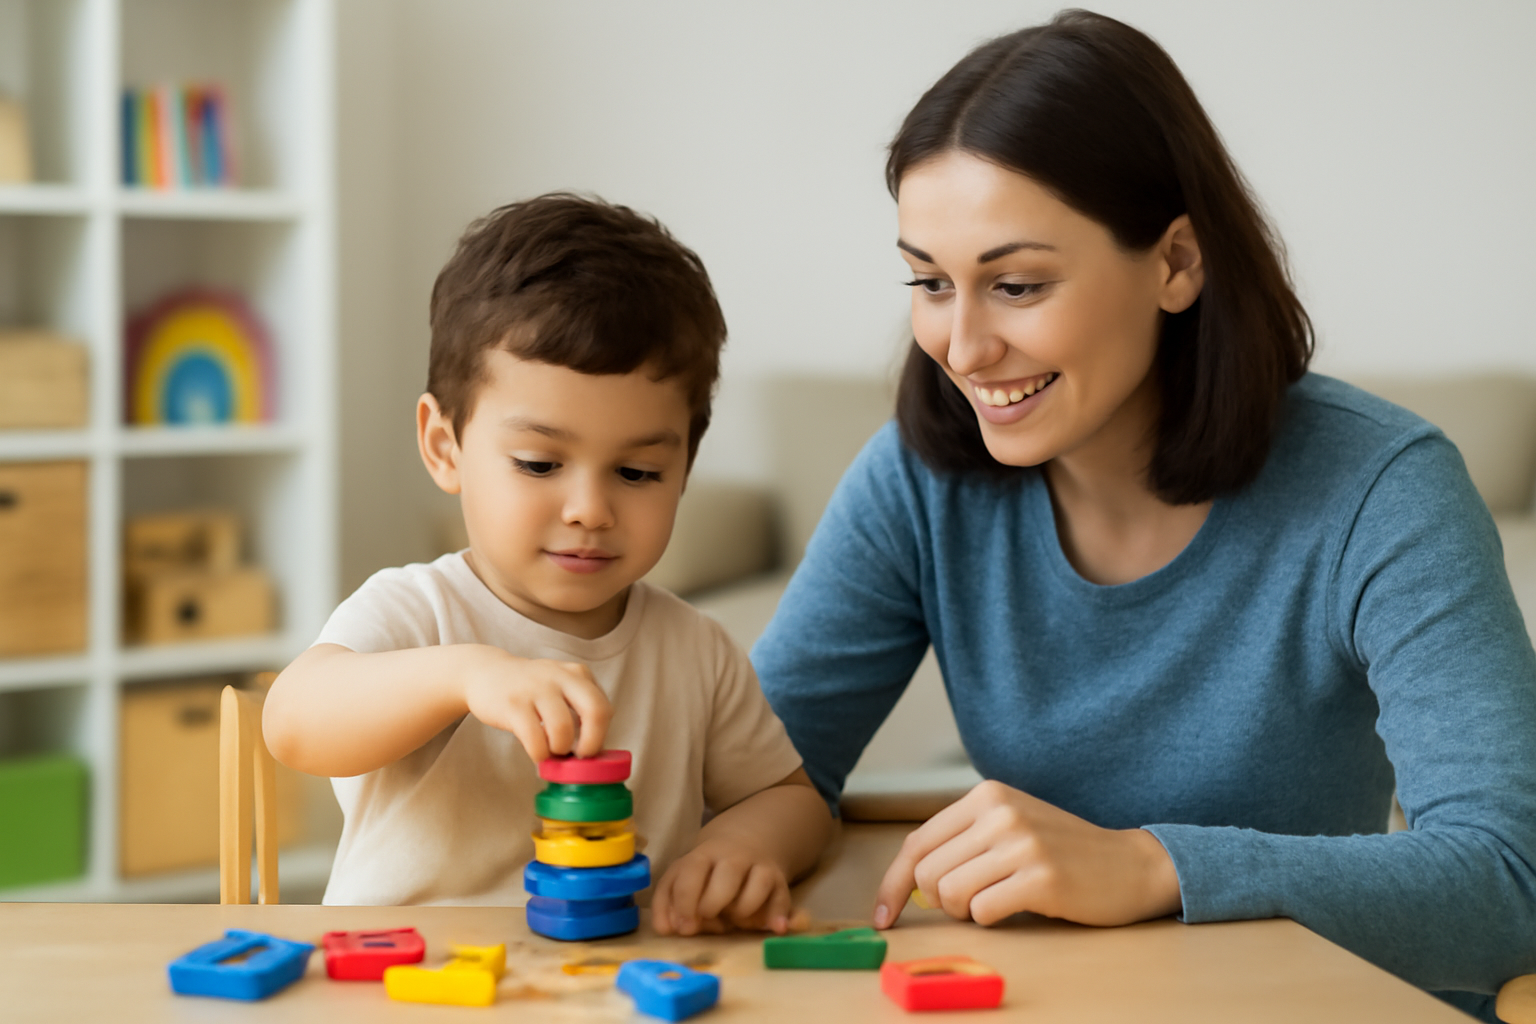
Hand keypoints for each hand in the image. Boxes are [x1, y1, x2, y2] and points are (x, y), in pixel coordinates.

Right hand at [459, 647, 611, 761]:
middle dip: (592, 743)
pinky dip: (539, 753)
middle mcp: (560, 677)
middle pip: (595, 711)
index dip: (600, 736)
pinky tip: (536, 752)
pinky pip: (535, 738)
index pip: (603, 708)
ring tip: (551, 751)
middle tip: (580, 757)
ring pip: (563, 729)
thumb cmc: (528, 689)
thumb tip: (594, 751)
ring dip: (560, 749)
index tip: (588, 750)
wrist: (484, 671)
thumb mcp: (559, 687)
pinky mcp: (513, 704)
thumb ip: (579, 709)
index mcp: (577, 674)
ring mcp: (536, 688)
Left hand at [651, 838, 794, 936]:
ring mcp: (760, 867)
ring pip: (756, 888)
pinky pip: (782, 901)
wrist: (744, 844)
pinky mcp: (779, 883)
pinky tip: (775, 928)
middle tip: (708, 918)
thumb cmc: (705, 874)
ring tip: (734, 918)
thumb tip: (666, 929)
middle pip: (726, 878)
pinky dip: (779, 916)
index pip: (692, 873)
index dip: (686, 903)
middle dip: (713, 906)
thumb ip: (667, 904)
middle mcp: (734, 857)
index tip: (685, 927)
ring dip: (742, 913)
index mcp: (703, 855)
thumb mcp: (680, 879)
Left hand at [872, 780, 1181, 928]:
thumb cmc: (1061, 851)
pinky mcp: (1040, 878)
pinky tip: (1020, 906)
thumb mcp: (1009, 826)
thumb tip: (909, 883)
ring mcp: (1021, 843)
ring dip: (967, 911)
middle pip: (927, 872)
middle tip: (972, 903)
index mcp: (986, 795)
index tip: (882, 915)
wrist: (1130, 865)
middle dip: (939, 901)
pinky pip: (983, 912)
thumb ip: (961, 843)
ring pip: (950, 894)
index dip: (893, 884)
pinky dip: (992, 919)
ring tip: (998, 901)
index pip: (917, 842)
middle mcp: (1000, 812)